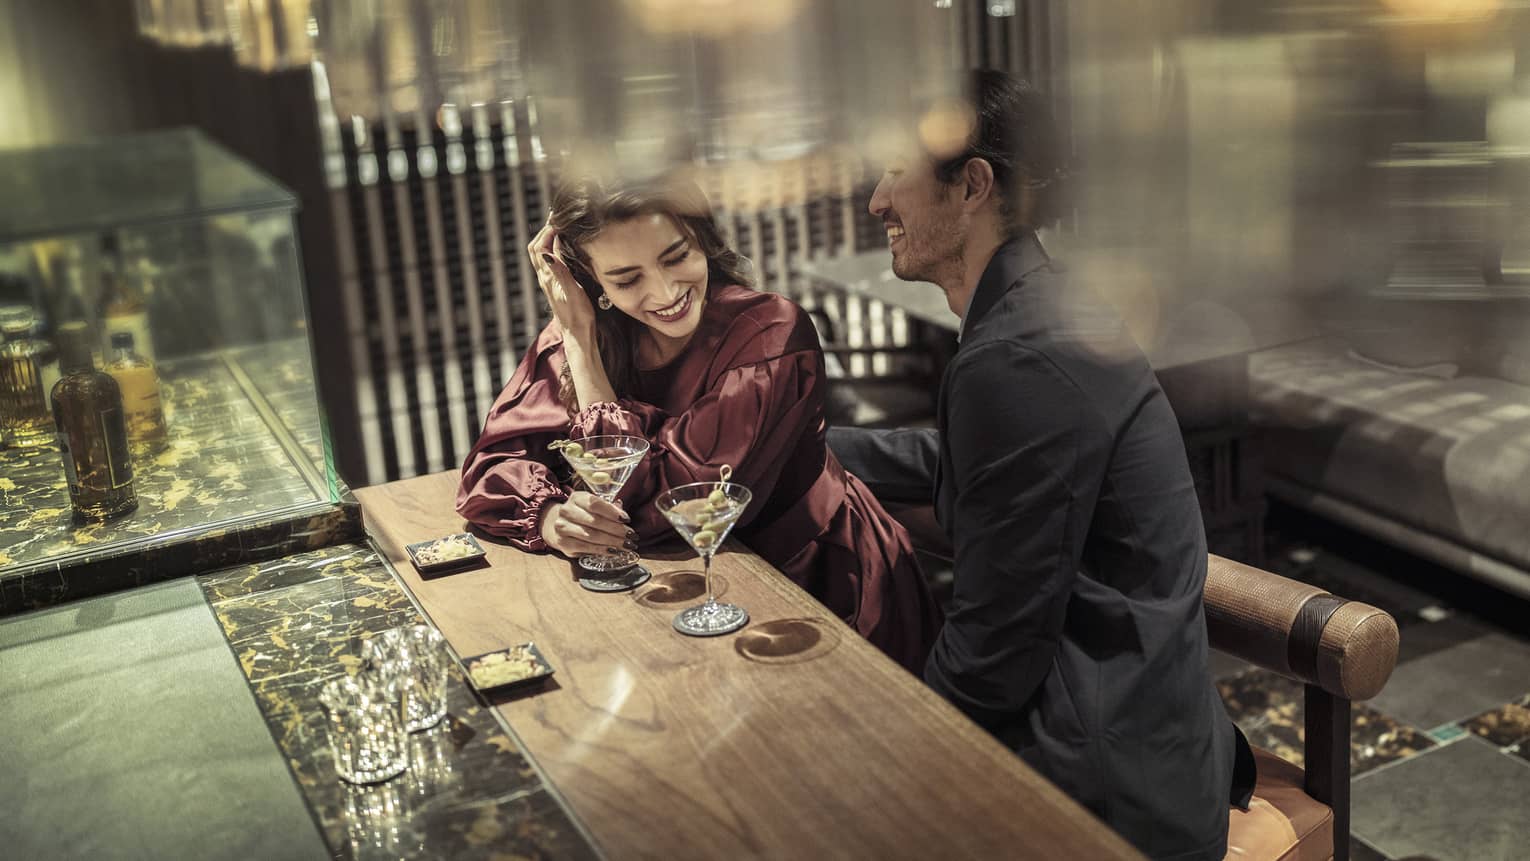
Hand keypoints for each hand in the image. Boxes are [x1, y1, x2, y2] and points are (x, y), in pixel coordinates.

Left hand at [528, 218, 595, 336]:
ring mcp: (549, 281)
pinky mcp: (555, 285)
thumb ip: (560, 271)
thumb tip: (546, 253)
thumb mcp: (572, 292)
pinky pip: (548, 261)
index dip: (548, 231)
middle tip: (556, 218)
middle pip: (535, 248)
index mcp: (548, 277)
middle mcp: (545, 278)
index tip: (559, 219)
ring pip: (540, 255)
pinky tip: (563, 247)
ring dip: (546, 239)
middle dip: (544, 231)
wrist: (578, 334)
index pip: (541, 247)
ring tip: (558, 227)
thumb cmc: (578, 315)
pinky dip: (553, 248)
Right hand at [539, 492, 634, 557]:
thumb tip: (623, 514)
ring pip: (591, 535)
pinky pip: (585, 547)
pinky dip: (601, 550)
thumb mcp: (594, 507)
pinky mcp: (563, 543)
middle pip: (595, 521)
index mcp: (577, 497)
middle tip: (631, 536)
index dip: (612, 512)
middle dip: (617, 530)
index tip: (627, 519)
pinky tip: (613, 551)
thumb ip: (609, 509)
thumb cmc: (583, 515)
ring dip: (612, 542)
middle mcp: (567, 511)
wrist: (558, 525)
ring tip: (626, 545)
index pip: (595, 503)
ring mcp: (562, 527)